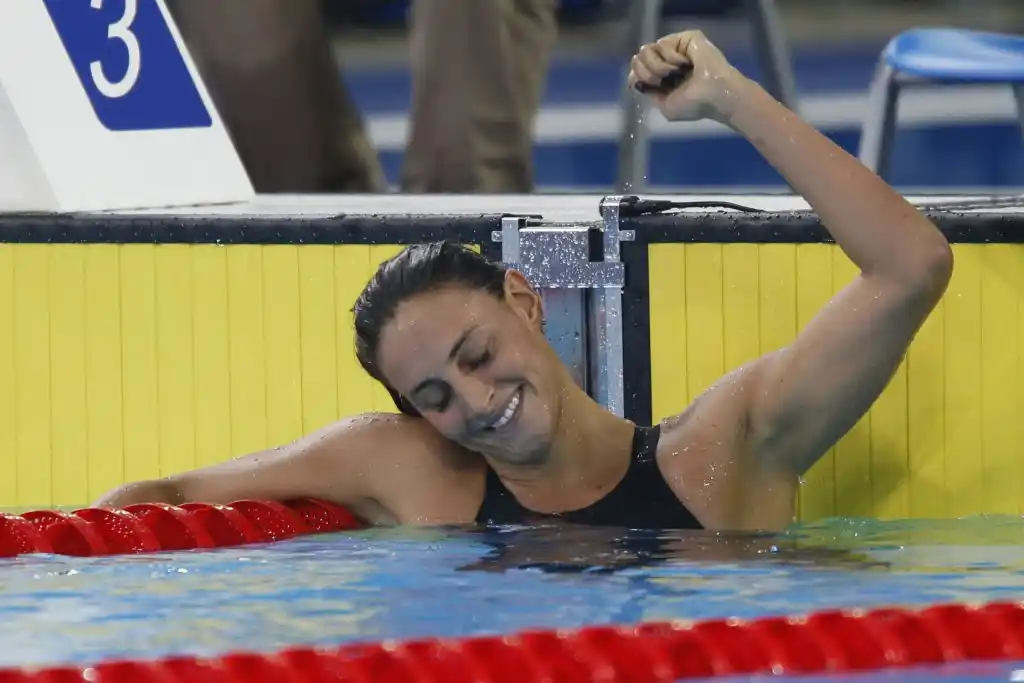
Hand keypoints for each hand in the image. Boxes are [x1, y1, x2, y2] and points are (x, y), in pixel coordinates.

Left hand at [627, 30, 747, 123]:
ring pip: (647, 50)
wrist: (714, 96)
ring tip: (677, 73)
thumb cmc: (694, 105)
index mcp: (663, 78)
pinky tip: (686, 64)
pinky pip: (662, 44)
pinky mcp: (685, 38)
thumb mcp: (665, 107)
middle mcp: (668, 61)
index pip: (636, 70)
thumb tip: (634, 78)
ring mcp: (676, 48)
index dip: (637, 76)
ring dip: (659, 67)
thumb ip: (648, 92)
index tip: (651, 85)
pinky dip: (671, 58)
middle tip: (665, 81)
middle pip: (638, 58)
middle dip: (648, 74)